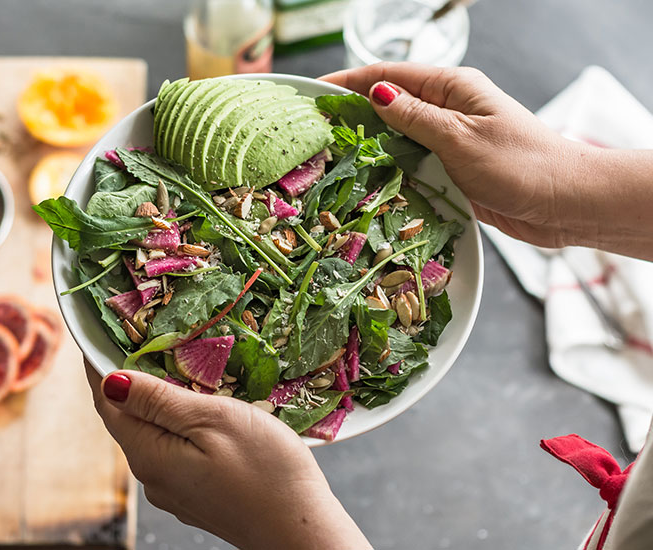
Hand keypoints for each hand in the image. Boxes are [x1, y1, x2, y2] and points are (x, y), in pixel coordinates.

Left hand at [85, 362, 371, 549]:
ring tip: (176, 365)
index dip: (100, 366)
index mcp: (149, 455)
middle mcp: (152, 477)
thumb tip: (111, 382)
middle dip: (129, 379)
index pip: (108, 402)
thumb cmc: (267, 470)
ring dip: (156, 401)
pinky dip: (176, 422)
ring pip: (152, 433)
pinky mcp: (195, 495)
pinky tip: (199, 409)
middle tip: (144, 338)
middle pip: (127, 418)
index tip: (104, 331)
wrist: (300, 530)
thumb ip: (159, 402)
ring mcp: (173, 490)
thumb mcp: (214, 420)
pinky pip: (173, 449)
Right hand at [321, 63, 600, 249]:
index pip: (388, 76)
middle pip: (389, 105)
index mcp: (451, 87)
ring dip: (369, 145)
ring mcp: (449, 139)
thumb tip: (374, 94)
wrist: (564, 202)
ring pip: (398, 137)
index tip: (314, 94)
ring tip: (331, 158)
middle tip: (315, 132)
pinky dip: (390, 168)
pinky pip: (412, 162)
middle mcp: (447, 109)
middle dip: (352, 115)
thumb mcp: (460, 137)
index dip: (349, 83)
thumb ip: (415, 117)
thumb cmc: (520, 164)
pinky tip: (367, 181)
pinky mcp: (452, 168)